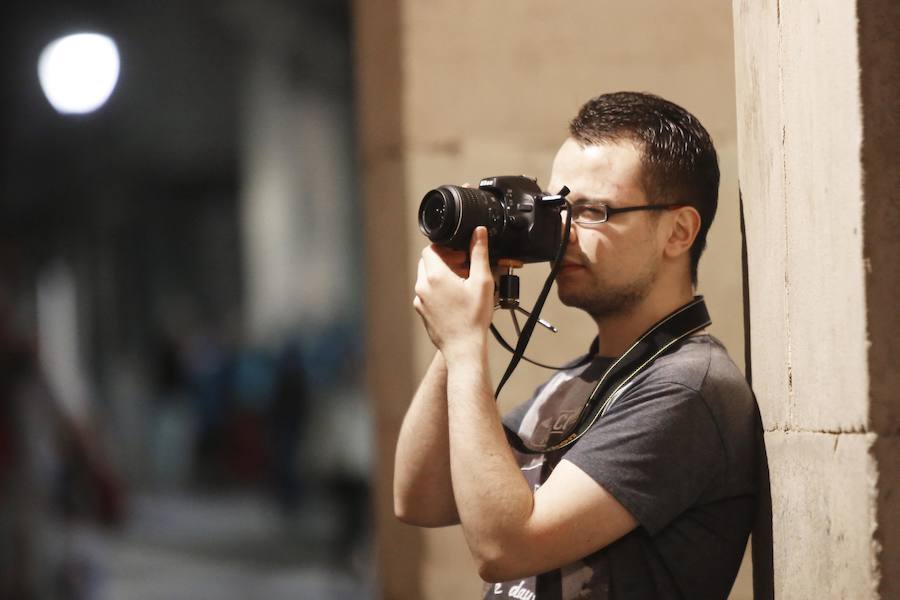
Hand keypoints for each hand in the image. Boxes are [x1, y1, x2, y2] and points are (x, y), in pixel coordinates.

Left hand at [413, 227, 494, 357]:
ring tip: (461, 282)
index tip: (460, 254)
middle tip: (462, 266)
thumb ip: (479, 254)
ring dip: (441, 275)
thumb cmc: (473, 318)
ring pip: (426, 278)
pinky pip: (426, 293)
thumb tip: (478, 233)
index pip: (431, 249)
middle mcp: (423, 287)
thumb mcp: (482, 282)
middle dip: (444, 260)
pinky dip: (438, 290)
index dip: (445, 248)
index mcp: (435, 276)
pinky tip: (455, 298)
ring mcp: (420, 301)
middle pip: (427, 262)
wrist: (464, 347)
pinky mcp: (422, 312)